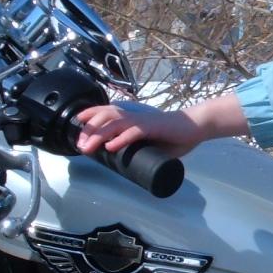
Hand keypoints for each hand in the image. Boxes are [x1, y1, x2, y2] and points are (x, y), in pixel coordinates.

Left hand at [74, 93, 249, 158]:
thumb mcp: (151, 142)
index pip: (107, 111)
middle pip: (106, 117)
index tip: (78, 125)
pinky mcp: (153, 127)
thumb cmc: (174, 136)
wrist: (195, 128)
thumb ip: (139, 147)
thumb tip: (125, 161)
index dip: (91, 115)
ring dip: (100, 135)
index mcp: (133, 118)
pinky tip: (111, 147)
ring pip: (115, 123)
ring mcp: (143, 121)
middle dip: (89, 130)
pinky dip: (121, 139)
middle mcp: (135, 116)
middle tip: (81, 145)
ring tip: (89, 147)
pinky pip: (134, 132)